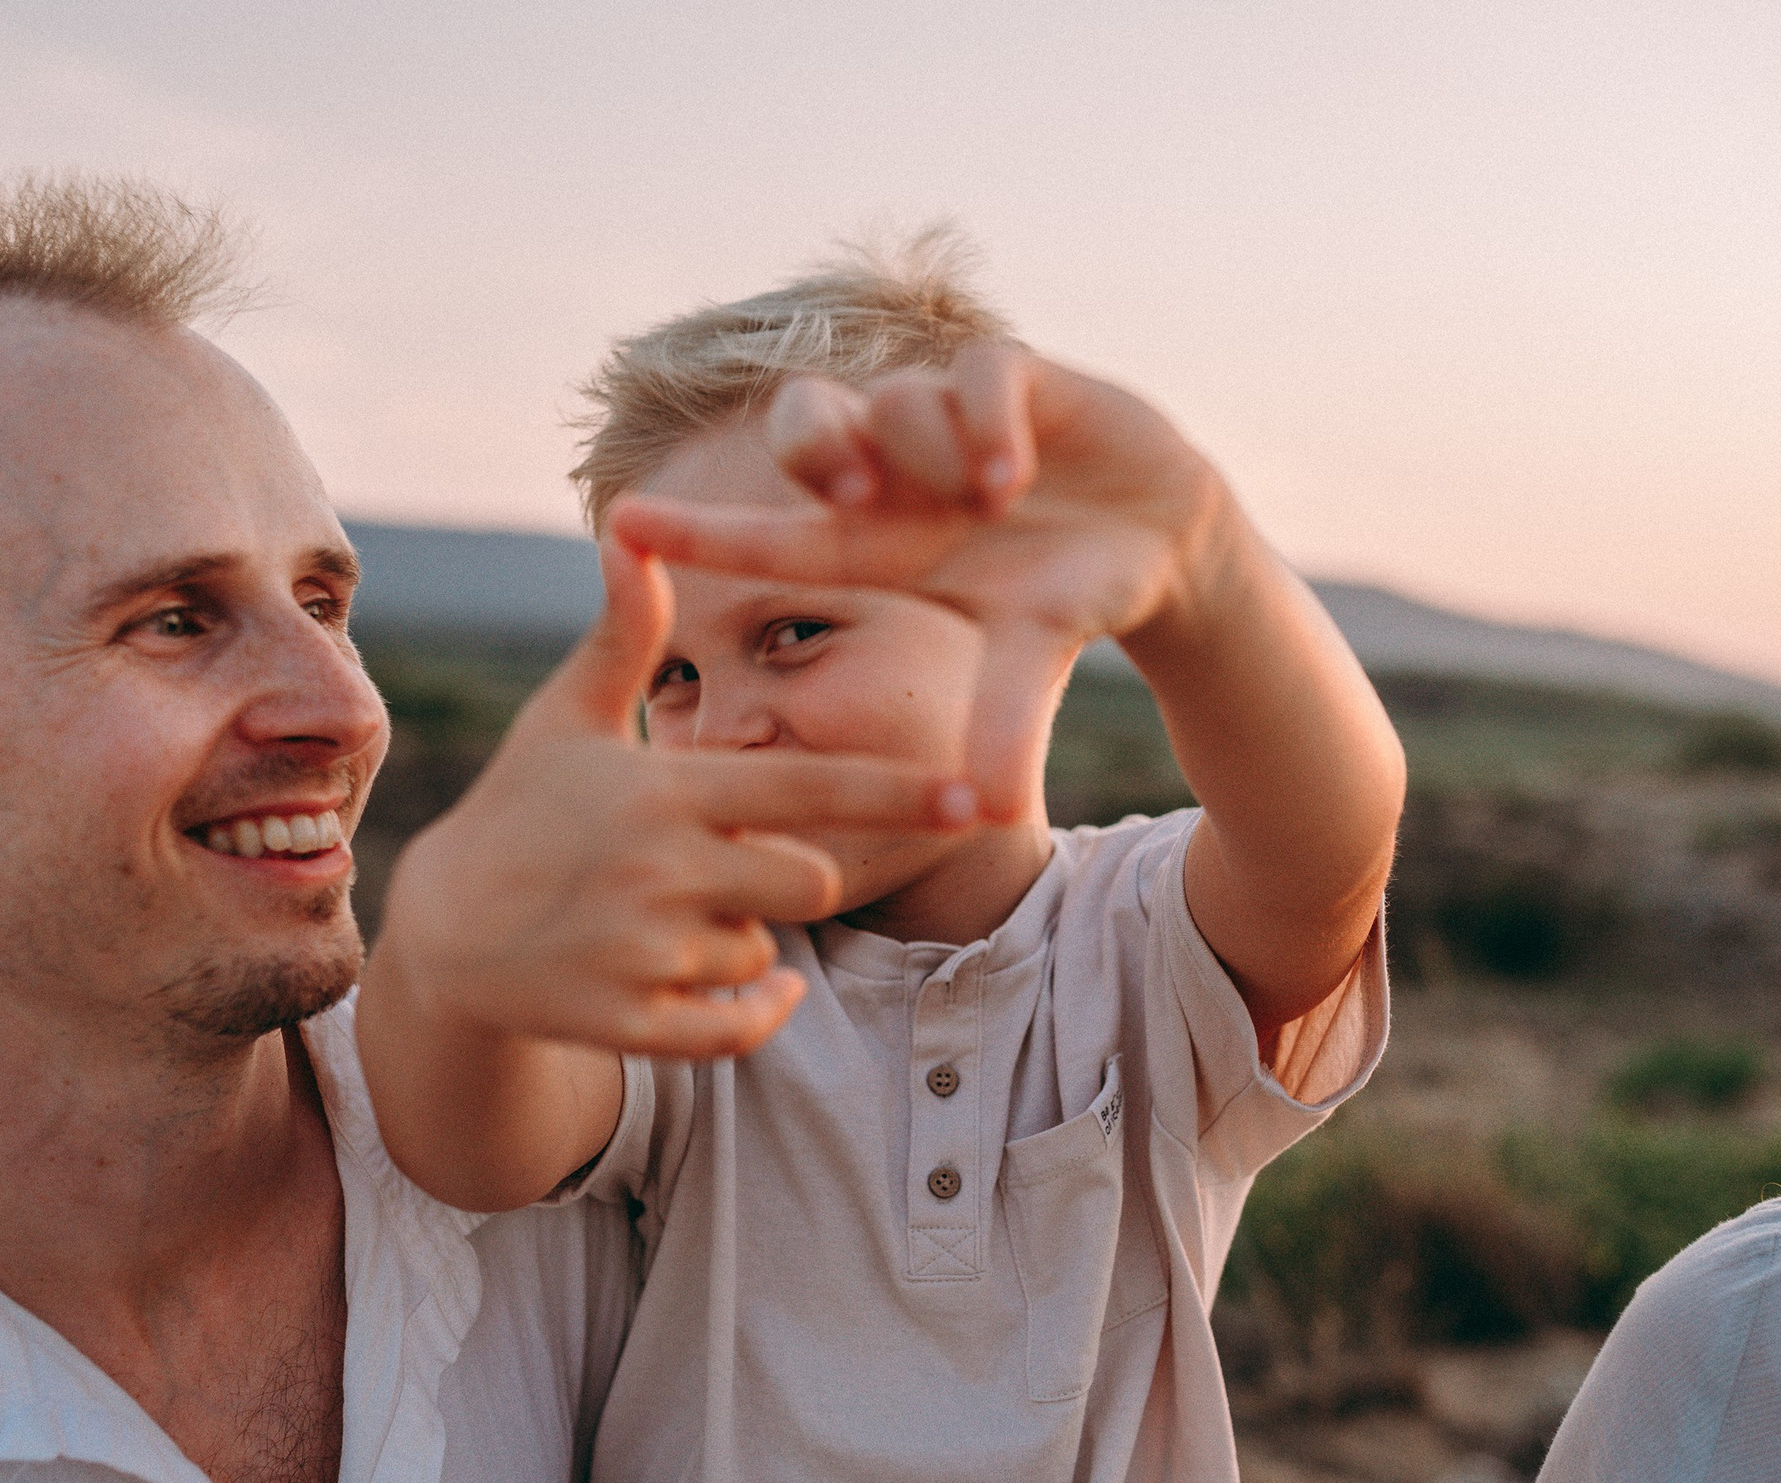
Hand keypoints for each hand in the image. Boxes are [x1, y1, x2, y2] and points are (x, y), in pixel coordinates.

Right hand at [380, 548, 975, 1058]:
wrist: (440, 931)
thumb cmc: (519, 809)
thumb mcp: (564, 717)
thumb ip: (621, 634)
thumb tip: (632, 533)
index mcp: (662, 791)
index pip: (807, 788)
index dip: (897, 792)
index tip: (972, 795)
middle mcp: (660, 871)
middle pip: (809, 881)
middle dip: (788, 877)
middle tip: (719, 867)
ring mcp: (643, 952)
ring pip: (767, 954)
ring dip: (748, 941)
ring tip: (673, 917)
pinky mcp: (629, 1021)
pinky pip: (739, 1029)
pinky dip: (758, 1015)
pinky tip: (754, 991)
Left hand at [604, 344, 1237, 820]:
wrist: (1159, 534)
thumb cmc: (1066, 598)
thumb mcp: (1030, 659)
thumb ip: (1003, 719)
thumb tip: (992, 811)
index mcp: (876, 540)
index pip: (769, 532)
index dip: (697, 530)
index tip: (621, 525)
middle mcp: (899, 470)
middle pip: (809, 422)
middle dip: (820, 452)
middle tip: (856, 494)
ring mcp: (951, 417)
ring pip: (897, 402)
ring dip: (930, 449)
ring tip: (994, 502)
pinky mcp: (1018, 377)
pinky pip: (978, 373)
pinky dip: (987, 421)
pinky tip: (1015, 475)